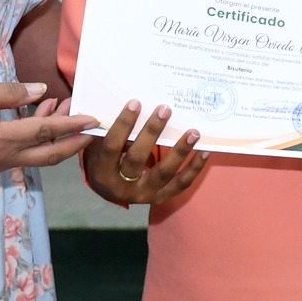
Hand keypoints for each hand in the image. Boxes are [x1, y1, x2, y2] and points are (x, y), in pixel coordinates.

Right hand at [0, 83, 98, 171]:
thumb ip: (10, 94)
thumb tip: (41, 90)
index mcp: (1, 140)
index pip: (47, 132)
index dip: (73, 125)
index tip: (94, 119)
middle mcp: (5, 157)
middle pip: (51, 154)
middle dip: (75, 142)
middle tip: (94, 128)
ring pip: (38, 154)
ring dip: (56, 137)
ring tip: (65, 108)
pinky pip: (24, 153)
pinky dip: (37, 138)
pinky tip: (39, 115)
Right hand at [81, 101, 208, 205]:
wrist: (110, 189)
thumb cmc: (103, 160)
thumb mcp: (97, 147)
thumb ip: (104, 131)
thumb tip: (119, 109)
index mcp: (102, 173)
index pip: (112, 146)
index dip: (123, 124)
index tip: (135, 103)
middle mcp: (122, 188)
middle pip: (137, 158)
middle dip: (152, 132)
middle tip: (165, 109)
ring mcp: (143, 195)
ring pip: (164, 173)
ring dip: (180, 151)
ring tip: (193, 132)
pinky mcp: (159, 198)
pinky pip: (180, 184)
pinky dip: (194, 168)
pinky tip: (204, 152)